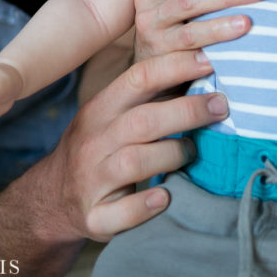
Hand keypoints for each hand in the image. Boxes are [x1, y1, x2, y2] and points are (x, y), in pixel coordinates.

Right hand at [37, 50, 228, 241]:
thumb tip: (205, 65)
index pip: (138, 78)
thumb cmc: (100, 147)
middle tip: (222, 106)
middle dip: (187, 110)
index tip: (211, 59)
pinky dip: (145, 206)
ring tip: (194, 153)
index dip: (176, 66)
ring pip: (134, 162)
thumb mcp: (113, 114)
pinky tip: (165, 197)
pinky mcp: (94, 217)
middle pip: (143, 120)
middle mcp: (93, 141)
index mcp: (100, 109)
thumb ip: (150, 95)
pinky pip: (121, 213)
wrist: (54, 198)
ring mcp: (91, 180)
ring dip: (173, 155)